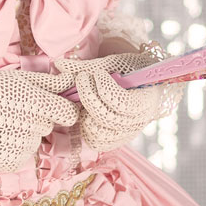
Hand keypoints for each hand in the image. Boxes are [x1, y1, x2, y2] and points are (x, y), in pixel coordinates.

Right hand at [0, 67, 80, 171]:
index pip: (68, 112)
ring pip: (35, 140)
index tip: (49, 106)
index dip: (59, 108)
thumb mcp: (16, 78)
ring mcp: (25, 148)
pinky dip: (12, 149)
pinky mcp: (13, 162)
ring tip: (0, 124)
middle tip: (13, 111)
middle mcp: (35, 127)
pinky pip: (22, 155)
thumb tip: (72, 82)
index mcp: (38, 104)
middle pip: (48, 125)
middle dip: (37, 119)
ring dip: (23, 134)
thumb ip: (49, 81)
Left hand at [54, 49, 183, 153]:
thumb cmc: (131, 70)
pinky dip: (86, 127)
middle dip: (89, 97)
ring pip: (98, 133)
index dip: (105, 89)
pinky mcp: (116, 141)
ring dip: (86, 113)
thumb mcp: (116, 63)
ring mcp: (127, 134)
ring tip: (87, 97)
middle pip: (106, 118)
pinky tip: (87, 110)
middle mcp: (139, 121)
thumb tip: (59, 64)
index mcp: (146, 99)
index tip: (98, 74)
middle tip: (83, 79)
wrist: (143, 84)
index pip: (123, 103)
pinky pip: (96, 142)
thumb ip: (89, 65)